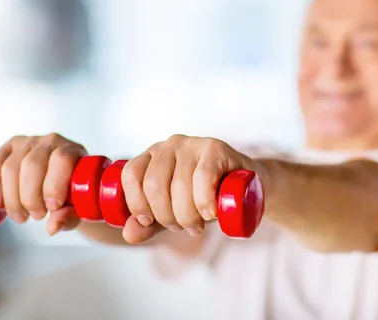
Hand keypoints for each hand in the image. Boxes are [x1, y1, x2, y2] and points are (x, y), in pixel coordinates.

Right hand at [0, 133, 86, 234]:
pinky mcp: (9, 148)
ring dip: (11, 197)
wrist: (63, 183)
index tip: (52, 207)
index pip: (61, 159)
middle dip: (30, 197)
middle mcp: (51, 141)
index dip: (54, 185)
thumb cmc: (74, 194)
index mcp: (73, 150)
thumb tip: (53, 225)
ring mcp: (28, 143)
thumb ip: (71, 217)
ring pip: (11, 167)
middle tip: (37, 216)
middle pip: (32, 165)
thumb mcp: (79, 208)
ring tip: (20, 216)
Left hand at [120, 134, 257, 242]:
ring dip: (189, 214)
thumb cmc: (207, 197)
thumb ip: (149, 223)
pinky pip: (203, 176)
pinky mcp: (216, 148)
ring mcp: (193, 144)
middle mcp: (170, 145)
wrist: (248, 188)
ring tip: (200, 222)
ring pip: (179, 185)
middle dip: (167, 216)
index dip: (137, 204)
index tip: (150, 221)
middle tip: (184, 226)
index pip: (131, 175)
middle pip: (154, 185)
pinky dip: (204, 200)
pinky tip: (210, 212)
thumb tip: (129, 233)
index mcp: (152, 157)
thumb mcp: (173, 212)